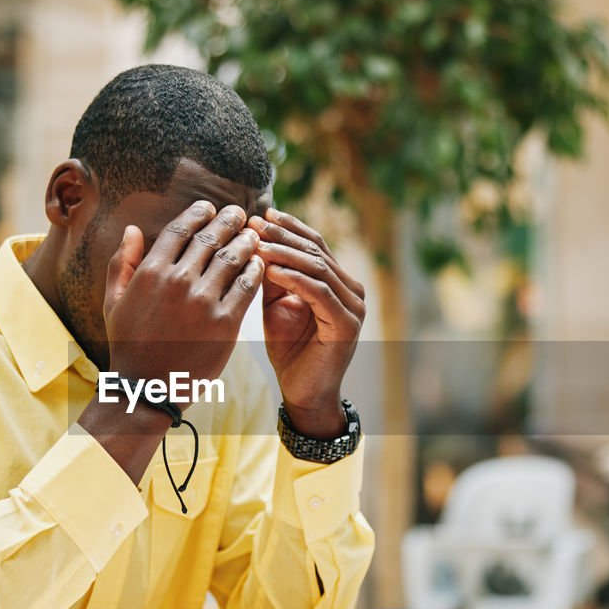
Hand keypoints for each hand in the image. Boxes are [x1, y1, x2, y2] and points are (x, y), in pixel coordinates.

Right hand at [104, 200, 264, 394]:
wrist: (147, 389)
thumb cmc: (128, 345)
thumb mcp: (113, 303)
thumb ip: (122, 264)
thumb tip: (131, 229)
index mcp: (151, 272)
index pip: (180, 229)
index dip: (198, 213)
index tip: (209, 207)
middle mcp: (178, 281)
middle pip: (210, 238)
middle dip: (227, 220)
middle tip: (239, 212)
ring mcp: (203, 302)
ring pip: (232, 258)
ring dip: (245, 242)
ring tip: (253, 236)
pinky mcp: (225, 323)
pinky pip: (246, 287)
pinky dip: (255, 271)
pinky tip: (259, 265)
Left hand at [249, 208, 364, 438]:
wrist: (303, 393)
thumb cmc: (289, 351)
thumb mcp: (275, 305)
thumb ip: (272, 276)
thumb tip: (254, 240)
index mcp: (338, 282)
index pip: (315, 244)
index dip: (288, 227)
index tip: (260, 215)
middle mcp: (352, 290)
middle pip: (316, 251)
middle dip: (283, 235)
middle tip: (255, 223)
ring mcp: (354, 307)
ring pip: (318, 268)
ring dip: (285, 253)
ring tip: (257, 243)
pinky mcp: (346, 324)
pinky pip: (319, 292)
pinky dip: (293, 278)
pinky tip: (271, 269)